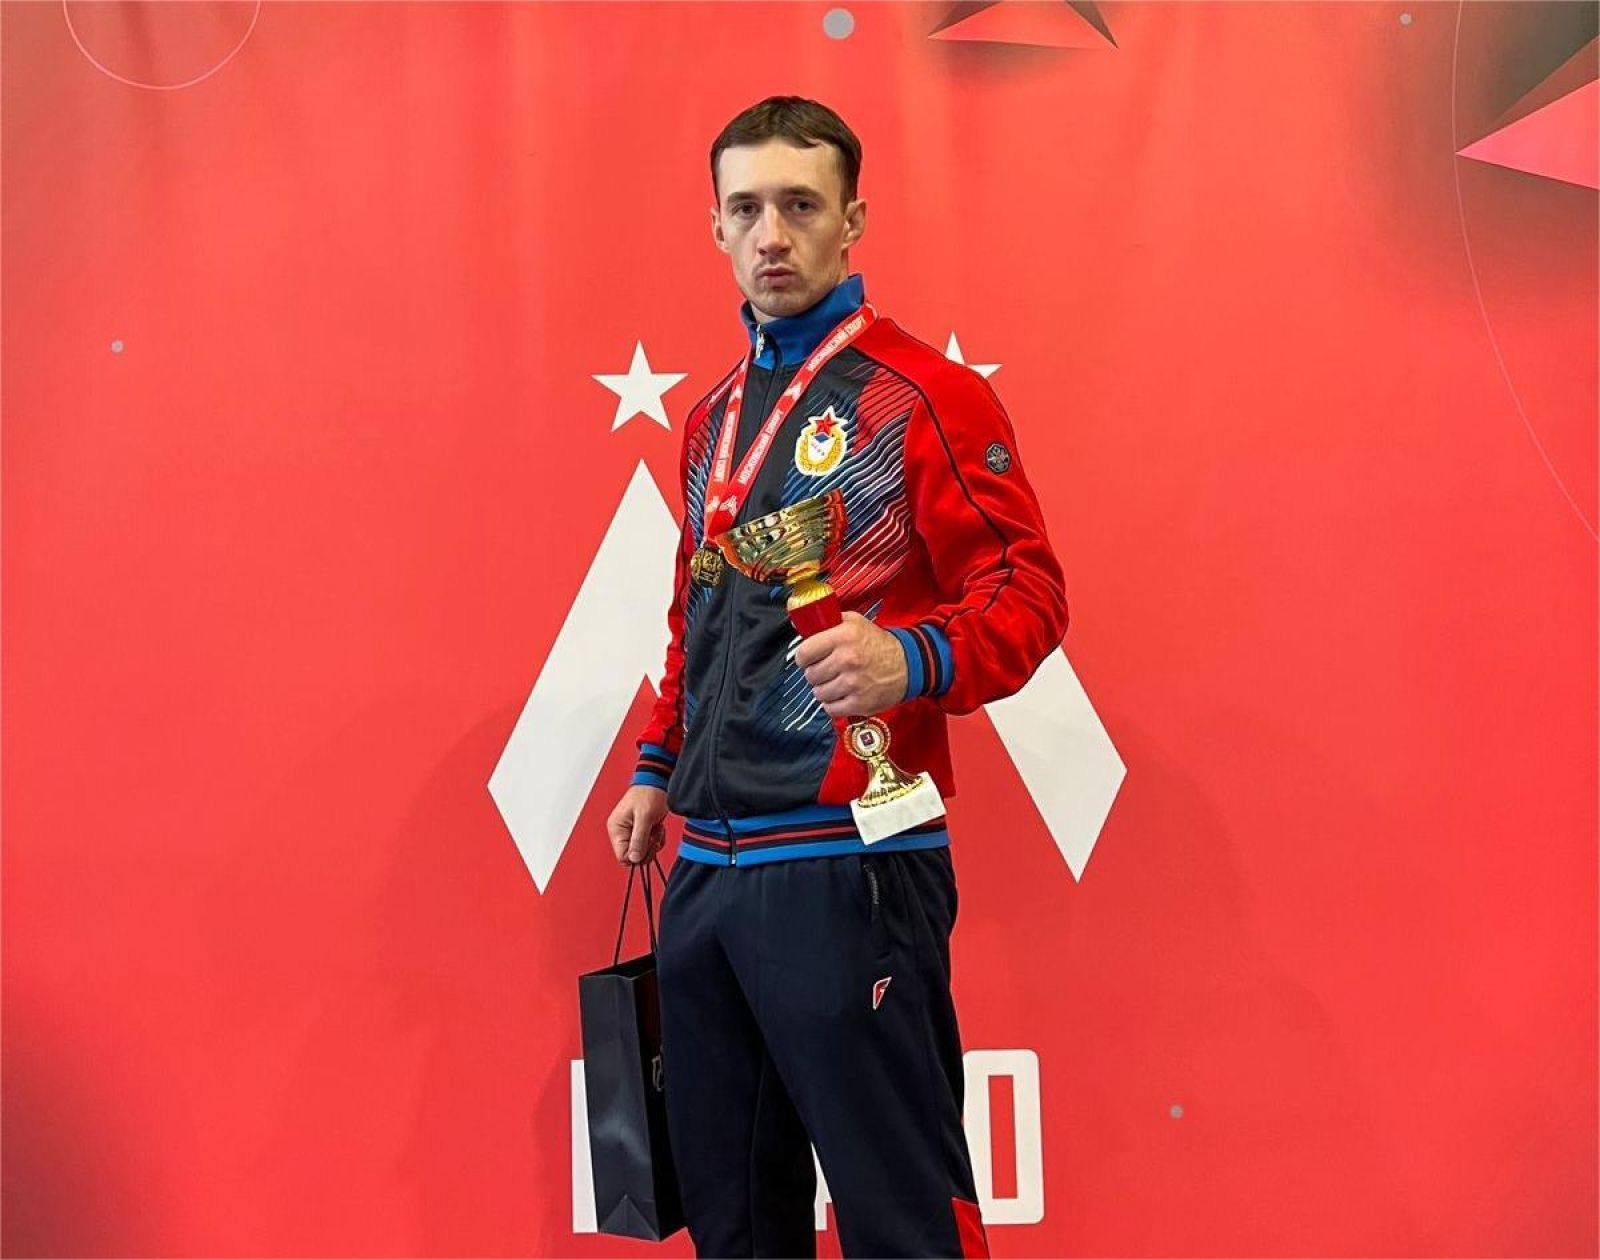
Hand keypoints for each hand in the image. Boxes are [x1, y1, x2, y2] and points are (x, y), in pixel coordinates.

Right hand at [607, 785, 667, 864]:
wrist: (658, 782)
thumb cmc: (649, 793)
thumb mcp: (645, 817)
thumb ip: (639, 839)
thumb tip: (634, 858)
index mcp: (616, 829)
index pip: (623, 856)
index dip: (638, 855)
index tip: (649, 845)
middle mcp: (621, 832)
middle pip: (633, 856)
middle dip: (647, 849)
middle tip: (654, 836)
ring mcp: (631, 832)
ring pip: (642, 851)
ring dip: (653, 844)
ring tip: (656, 829)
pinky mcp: (641, 831)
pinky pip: (648, 845)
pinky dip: (656, 840)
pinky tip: (658, 829)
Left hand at [794, 610, 908, 718]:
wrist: (908, 665)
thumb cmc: (878, 644)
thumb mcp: (854, 621)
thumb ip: (827, 623)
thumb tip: (802, 624)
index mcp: (844, 636)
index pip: (804, 653)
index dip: (804, 657)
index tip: (809, 658)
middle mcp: (848, 659)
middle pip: (810, 675)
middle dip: (816, 673)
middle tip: (828, 670)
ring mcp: (854, 683)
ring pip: (819, 693)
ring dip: (824, 689)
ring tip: (836, 682)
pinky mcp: (860, 703)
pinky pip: (831, 708)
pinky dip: (833, 703)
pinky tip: (842, 694)